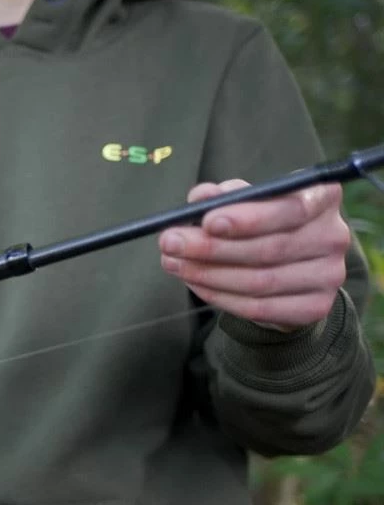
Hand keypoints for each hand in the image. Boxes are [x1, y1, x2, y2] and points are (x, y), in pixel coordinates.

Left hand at [158, 180, 349, 330]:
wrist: (291, 273)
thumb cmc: (263, 226)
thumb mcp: (245, 203)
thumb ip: (223, 196)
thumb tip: (200, 197)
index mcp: (321, 198)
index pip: (289, 209)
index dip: (248, 218)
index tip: (207, 221)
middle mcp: (333, 236)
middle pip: (269, 249)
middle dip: (211, 247)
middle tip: (170, 243)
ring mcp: (328, 276)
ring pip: (260, 281)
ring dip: (208, 274)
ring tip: (173, 263)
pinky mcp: (315, 308)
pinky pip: (259, 307)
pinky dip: (220, 297)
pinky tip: (195, 284)